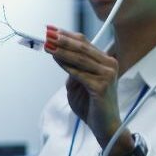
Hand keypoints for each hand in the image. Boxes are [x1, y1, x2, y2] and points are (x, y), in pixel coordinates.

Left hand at [44, 26, 133, 155]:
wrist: (105, 126)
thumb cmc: (92, 105)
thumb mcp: (78, 83)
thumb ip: (73, 69)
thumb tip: (60, 56)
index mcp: (105, 61)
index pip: (84, 43)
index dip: (67, 35)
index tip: (50, 29)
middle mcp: (109, 65)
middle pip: (82, 47)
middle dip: (62, 39)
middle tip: (47, 33)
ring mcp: (107, 75)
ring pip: (80, 58)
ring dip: (62, 50)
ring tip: (47, 44)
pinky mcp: (101, 86)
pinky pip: (80, 73)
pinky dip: (66, 65)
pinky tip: (55, 59)